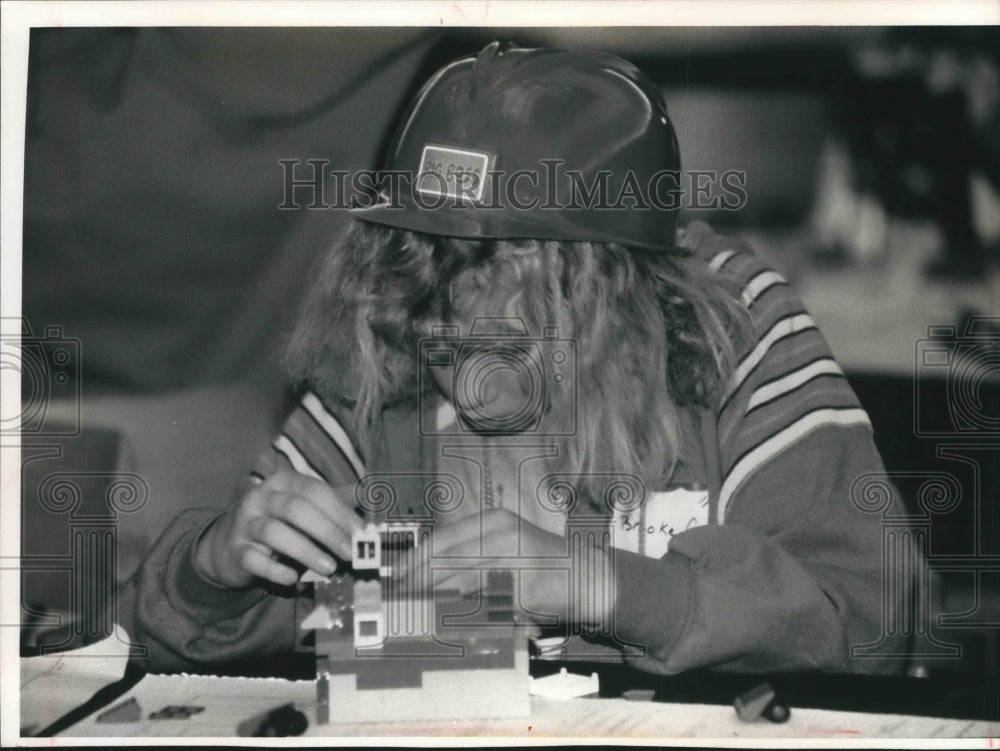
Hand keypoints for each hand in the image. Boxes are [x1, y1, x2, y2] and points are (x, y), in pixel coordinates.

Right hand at [194, 470, 362, 588]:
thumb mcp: (305, 506)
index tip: (361, 532)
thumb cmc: (279, 522)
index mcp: (283, 482)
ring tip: (329, 568)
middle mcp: (261, 498)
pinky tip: (293, 579)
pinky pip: (254, 560)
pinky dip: (274, 570)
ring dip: (305, 551)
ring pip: (274, 533)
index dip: (339, 511)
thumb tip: (371, 497)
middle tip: (349, 553)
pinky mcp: (236, 551)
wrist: (230, 543)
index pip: (314, 491)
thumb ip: (335, 502)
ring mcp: (245, 524)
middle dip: (327, 531)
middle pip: (295, 509)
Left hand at [393, 508, 614, 629]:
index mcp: (492, 521)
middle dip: (417, 586)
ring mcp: (513, 561)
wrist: (587, 576)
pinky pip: (485, 609)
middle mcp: (501, 535)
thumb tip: (419, 579)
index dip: (413, 564)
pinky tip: (453, 630)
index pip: (440, 541)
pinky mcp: (524, 589)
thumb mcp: (503, 545)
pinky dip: (465, 621)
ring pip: (460, 587)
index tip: (393, 583)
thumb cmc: (539, 563)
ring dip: (436, 606)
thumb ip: (468, 556)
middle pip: (445, 562)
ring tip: (416, 620)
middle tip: (397, 605)